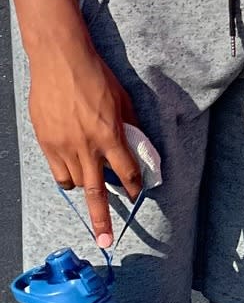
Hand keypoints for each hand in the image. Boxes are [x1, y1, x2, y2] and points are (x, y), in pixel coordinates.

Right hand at [28, 42, 141, 249]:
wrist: (61, 62)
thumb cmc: (97, 77)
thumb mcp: (123, 100)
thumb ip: (129, 126)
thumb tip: (136, 145)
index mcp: (110, 135)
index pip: (126, 172)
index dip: (134, 187)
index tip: (138, 195)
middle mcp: (86, 146)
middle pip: (95, 192)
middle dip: (101, 219)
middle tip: (105, 241)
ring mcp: (63, 147)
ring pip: (73, 183)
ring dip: (83, 189)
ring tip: (91, 190)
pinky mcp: (45, 142)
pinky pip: (57, 170)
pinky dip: (66, 174)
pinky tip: (73, 170)